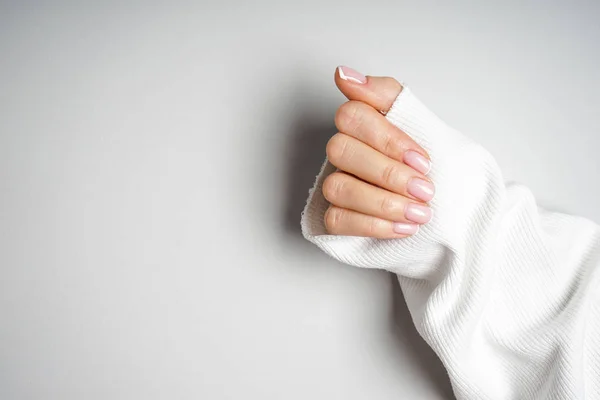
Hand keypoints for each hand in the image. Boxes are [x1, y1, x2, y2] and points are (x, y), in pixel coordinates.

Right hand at [323, 66, 433, 238]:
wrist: (454, 204)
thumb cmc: (434, 164)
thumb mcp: (422, 122)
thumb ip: (386, 95)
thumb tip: (344, 74)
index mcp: (363, 124)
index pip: (352, 115)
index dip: (387, 138)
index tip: (422, 159)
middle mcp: (345, 151)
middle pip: (341, 150)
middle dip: (388, 173)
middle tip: (425, 189)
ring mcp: (337, 182)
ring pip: (337, 187)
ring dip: (383, 203)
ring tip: (421, 212)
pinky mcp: (336, 216)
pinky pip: (337, 220)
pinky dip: (374, 226)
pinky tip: (404, 227)